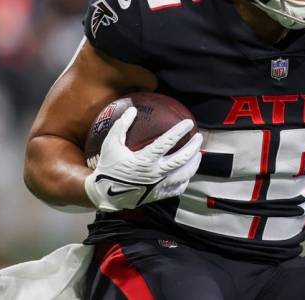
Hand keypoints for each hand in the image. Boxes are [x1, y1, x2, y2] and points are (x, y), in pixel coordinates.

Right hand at [84, 107, 202, 211]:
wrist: (105, 194)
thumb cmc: (109, 167)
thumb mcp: (111, 144)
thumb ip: (122, 125)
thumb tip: (133, 109)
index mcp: (144, 160)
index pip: (167, 142)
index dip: (179, 131)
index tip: (189, 123)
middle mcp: (155, 173)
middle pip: (181, 159)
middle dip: (193, 147)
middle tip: (199, 137)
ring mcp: (159, 185)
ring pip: (184, 175)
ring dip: (194, 163)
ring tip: (198, 154)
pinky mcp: (159, 195)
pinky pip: (178, 188)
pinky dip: (185, 179)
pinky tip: (187, 173)